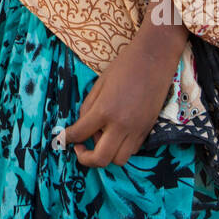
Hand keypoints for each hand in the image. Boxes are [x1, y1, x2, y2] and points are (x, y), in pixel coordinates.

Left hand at [61, 16, 185, 167]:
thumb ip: (88, 108)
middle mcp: (121, 125)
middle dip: (85, 158)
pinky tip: (115, 134)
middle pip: (100, 159)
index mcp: (104, 110)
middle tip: (80, 148)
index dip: (68, 138)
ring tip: (101, 137)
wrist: (154, 58)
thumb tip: (82, 126)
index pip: (80, 134)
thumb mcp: (99, 84)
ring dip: (106, 155)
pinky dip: (120, 148)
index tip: (64, 138)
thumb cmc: (124, 66)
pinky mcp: (148, 130)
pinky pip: (132, 150)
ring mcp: (137, 130)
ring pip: (119, 160)